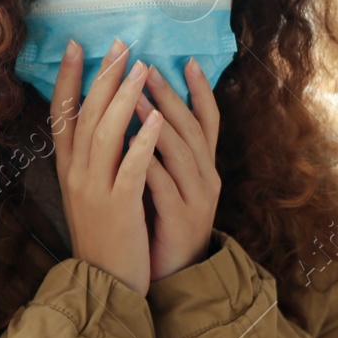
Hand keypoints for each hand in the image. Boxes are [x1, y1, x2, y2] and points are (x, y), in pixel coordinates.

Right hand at [50, 38, 164, 295]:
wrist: (105, 282)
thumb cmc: (105, 235)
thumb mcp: (90, 192)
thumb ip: (92, 158)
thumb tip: (101, 118)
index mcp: (68, 169)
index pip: (62, 114)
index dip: (67, 78)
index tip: (76, 45)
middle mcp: (76, 174)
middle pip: (85, 114)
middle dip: (102, 76)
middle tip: (120, 44)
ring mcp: (95, 190)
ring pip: (105, 133)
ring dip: (124, 97)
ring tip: (141, 67)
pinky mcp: (119, 206)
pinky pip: (130, 167)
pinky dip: (141, 140)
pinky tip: (156, 117)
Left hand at [135, 57, 222, 280]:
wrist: (173, 277)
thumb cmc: (164, 225)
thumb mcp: (169, 184)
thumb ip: (164, 154)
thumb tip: (142, 113)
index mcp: (204, 168)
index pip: (208, 122)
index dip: (201, 91)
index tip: (187, 61)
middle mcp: (207, 178)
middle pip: (193, 129)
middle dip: (169, 97)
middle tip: (146, 68)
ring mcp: (197, 199)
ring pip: (181, 152)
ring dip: (157, 122)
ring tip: (132, 96)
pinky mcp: (182, 220)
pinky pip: (165, 185)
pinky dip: (148, 163)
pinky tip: (130, 146)